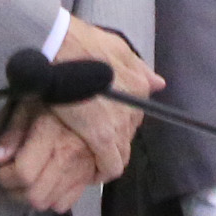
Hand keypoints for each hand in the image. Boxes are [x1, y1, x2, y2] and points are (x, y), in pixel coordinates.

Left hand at [0, 102, 106, 210]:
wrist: (101, 90)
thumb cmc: (61, 93)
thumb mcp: (31, 103)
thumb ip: (12, 132)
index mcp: (52, 135)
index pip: (23, 173)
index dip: (5, 176)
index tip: (0, 168)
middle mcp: (70, 156)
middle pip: (36, 196)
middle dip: (16, 191)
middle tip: (10, 177)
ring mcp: (85, 168)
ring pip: (51, 203)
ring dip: (33, 196)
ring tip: (27, 180)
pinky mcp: (94, 174)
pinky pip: (69, 202)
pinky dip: (53, 198)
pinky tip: (47, 182)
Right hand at [45, 16, 156, 175]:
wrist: (56, 47)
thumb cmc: (79, 43)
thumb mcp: (114, 45)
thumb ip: (136, 67)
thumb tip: (159, 83)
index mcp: (138, 84)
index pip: (135, 113)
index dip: (118, 119)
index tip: (102, 121)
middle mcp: (134, 106)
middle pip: (128, 132)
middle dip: (113, 138)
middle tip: (91, 137)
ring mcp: (119, 123)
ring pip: (122, 152)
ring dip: (108, 156)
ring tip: (89, 157)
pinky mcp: (101, 137)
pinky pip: (109, 165)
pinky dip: (102, 171)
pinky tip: (90, 173)